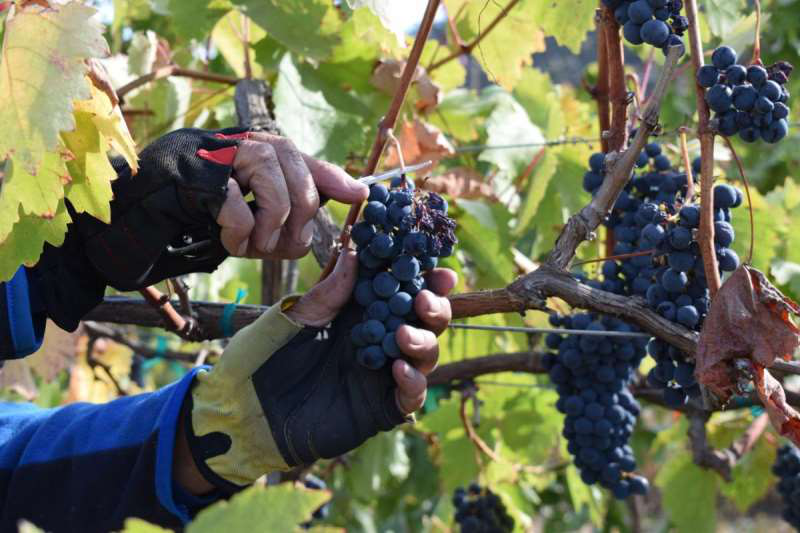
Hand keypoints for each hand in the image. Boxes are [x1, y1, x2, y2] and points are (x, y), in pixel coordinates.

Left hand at [184, 250, 456, 490]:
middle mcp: (377, 337)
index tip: (437, 266)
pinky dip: (413, 381)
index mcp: (357, 310)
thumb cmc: (261, 358)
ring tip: (404, 334)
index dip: (422, 276)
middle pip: (423, 319)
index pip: (399, 287)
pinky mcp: (379, 406)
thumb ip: (327, 292)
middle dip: (435, 306)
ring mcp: (381, 372)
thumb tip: (355, 253)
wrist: (242, 411)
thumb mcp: (293, 318)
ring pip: (424, 354)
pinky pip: (409, 395)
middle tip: (425, 299)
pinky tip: (398, 368)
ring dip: (424, 340)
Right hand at [216, 132, 367, 258]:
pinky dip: (239, 238)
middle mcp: (252, 145)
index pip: (311, 165)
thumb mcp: (260, 206)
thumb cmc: (212, 206)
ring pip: (279, 201)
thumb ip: (299, 202)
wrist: (152, 200)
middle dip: (297, 229)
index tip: (361, 196)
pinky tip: (229, 241)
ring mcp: (228, 156)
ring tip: (250, 245)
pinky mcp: (203, 175)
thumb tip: (357, 192)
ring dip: (267, 236)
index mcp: (268, 151)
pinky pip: (240, 214)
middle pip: (304, 192)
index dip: (337, 182)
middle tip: (275, 247)